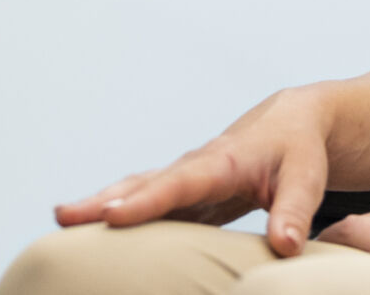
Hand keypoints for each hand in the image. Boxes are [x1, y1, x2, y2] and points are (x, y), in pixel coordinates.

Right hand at [53, 89, 333, 255]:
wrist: (293, 122)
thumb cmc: (299, 149)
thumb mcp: (307, 177)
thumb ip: (294, 210)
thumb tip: (285, 247)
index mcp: (223, 161)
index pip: (181, 183)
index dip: (146, 201)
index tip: (111, 217)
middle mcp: (196, 167)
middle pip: (144, 184)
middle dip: (103, 200)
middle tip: (63, 217)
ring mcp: (186, 179)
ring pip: (137, 190)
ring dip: (100, 205)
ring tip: (61, 222)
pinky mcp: (184, 193)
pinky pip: (147, 202)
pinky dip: (120, 214)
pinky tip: (93, 235)